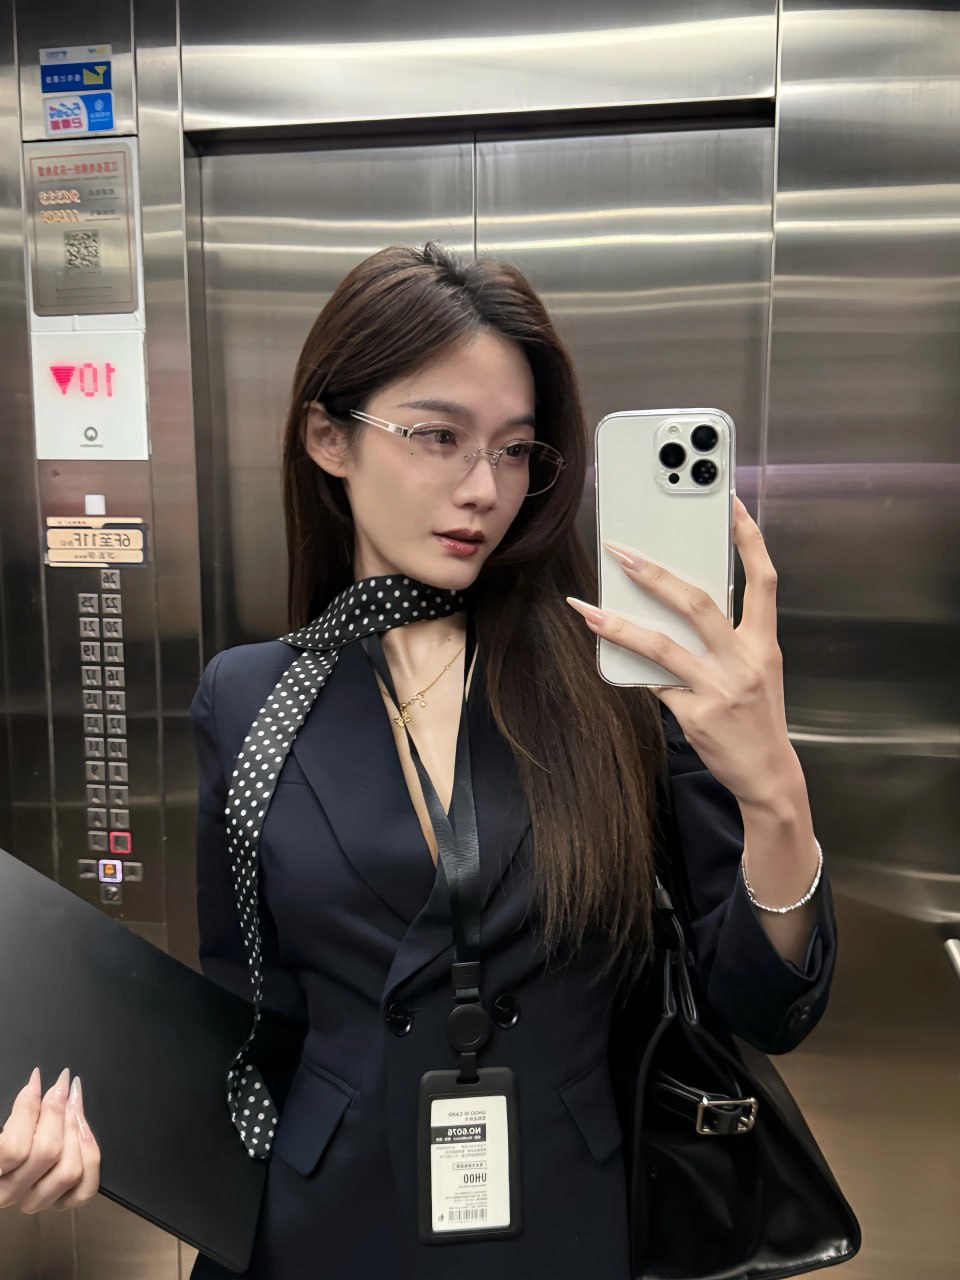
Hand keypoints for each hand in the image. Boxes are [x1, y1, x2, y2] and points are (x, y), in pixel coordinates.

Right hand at [0, 1068, 100, 1213]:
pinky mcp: (59, 1202)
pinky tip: (85, 1132)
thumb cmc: (4, 1144)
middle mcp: (12, 1193)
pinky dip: (90, 1157)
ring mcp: (37, 1200)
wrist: (3, 1169)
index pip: (13, 1148)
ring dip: (75, 1130)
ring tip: (73, 1104)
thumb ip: (18, 1111)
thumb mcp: (2, 1126)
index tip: (37, 1080)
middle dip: (58, 1112)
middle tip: (62, 1086)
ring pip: (70, 1170)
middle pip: (47, 1153)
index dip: (28, 1110)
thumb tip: (36, 1083)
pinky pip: (85, 1187)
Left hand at [567, 496, 801, 807]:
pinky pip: (654, 684)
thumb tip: (676, 605)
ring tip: (588, 609)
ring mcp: (719, 688)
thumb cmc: (758, 716)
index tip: (731, 505)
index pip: (764, 580)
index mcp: (764, 643)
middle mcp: (744, 661)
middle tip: (623, 554)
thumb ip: (726, 638)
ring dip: (619, 625)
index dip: (749, 540)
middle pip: (698, 604)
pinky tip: (608, 655)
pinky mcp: (695, 715)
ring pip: (662, 646)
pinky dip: (631, 668)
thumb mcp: (757, 670)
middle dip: (657, 576)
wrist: (769, 775)